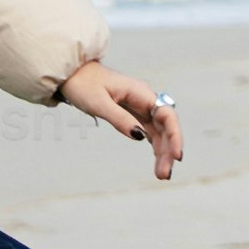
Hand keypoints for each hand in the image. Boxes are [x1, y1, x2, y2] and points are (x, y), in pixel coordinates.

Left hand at [57, 54, 184, 180]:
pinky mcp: (134, 112)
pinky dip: (155, 146)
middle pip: (165, 127)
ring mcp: (141, 106)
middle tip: (164, 175)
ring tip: (162, 174)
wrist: (72, 73)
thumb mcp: (98, 103)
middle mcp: (145, 99)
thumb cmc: (83, 84)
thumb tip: (140, 137)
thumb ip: (120, 119)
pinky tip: (158, 160)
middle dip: (168, 150)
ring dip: (162, 152)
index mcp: (140, 92)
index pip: (167, 115)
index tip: (177, 155)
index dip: (175, 135)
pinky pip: (150, 131)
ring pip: (159, 131)